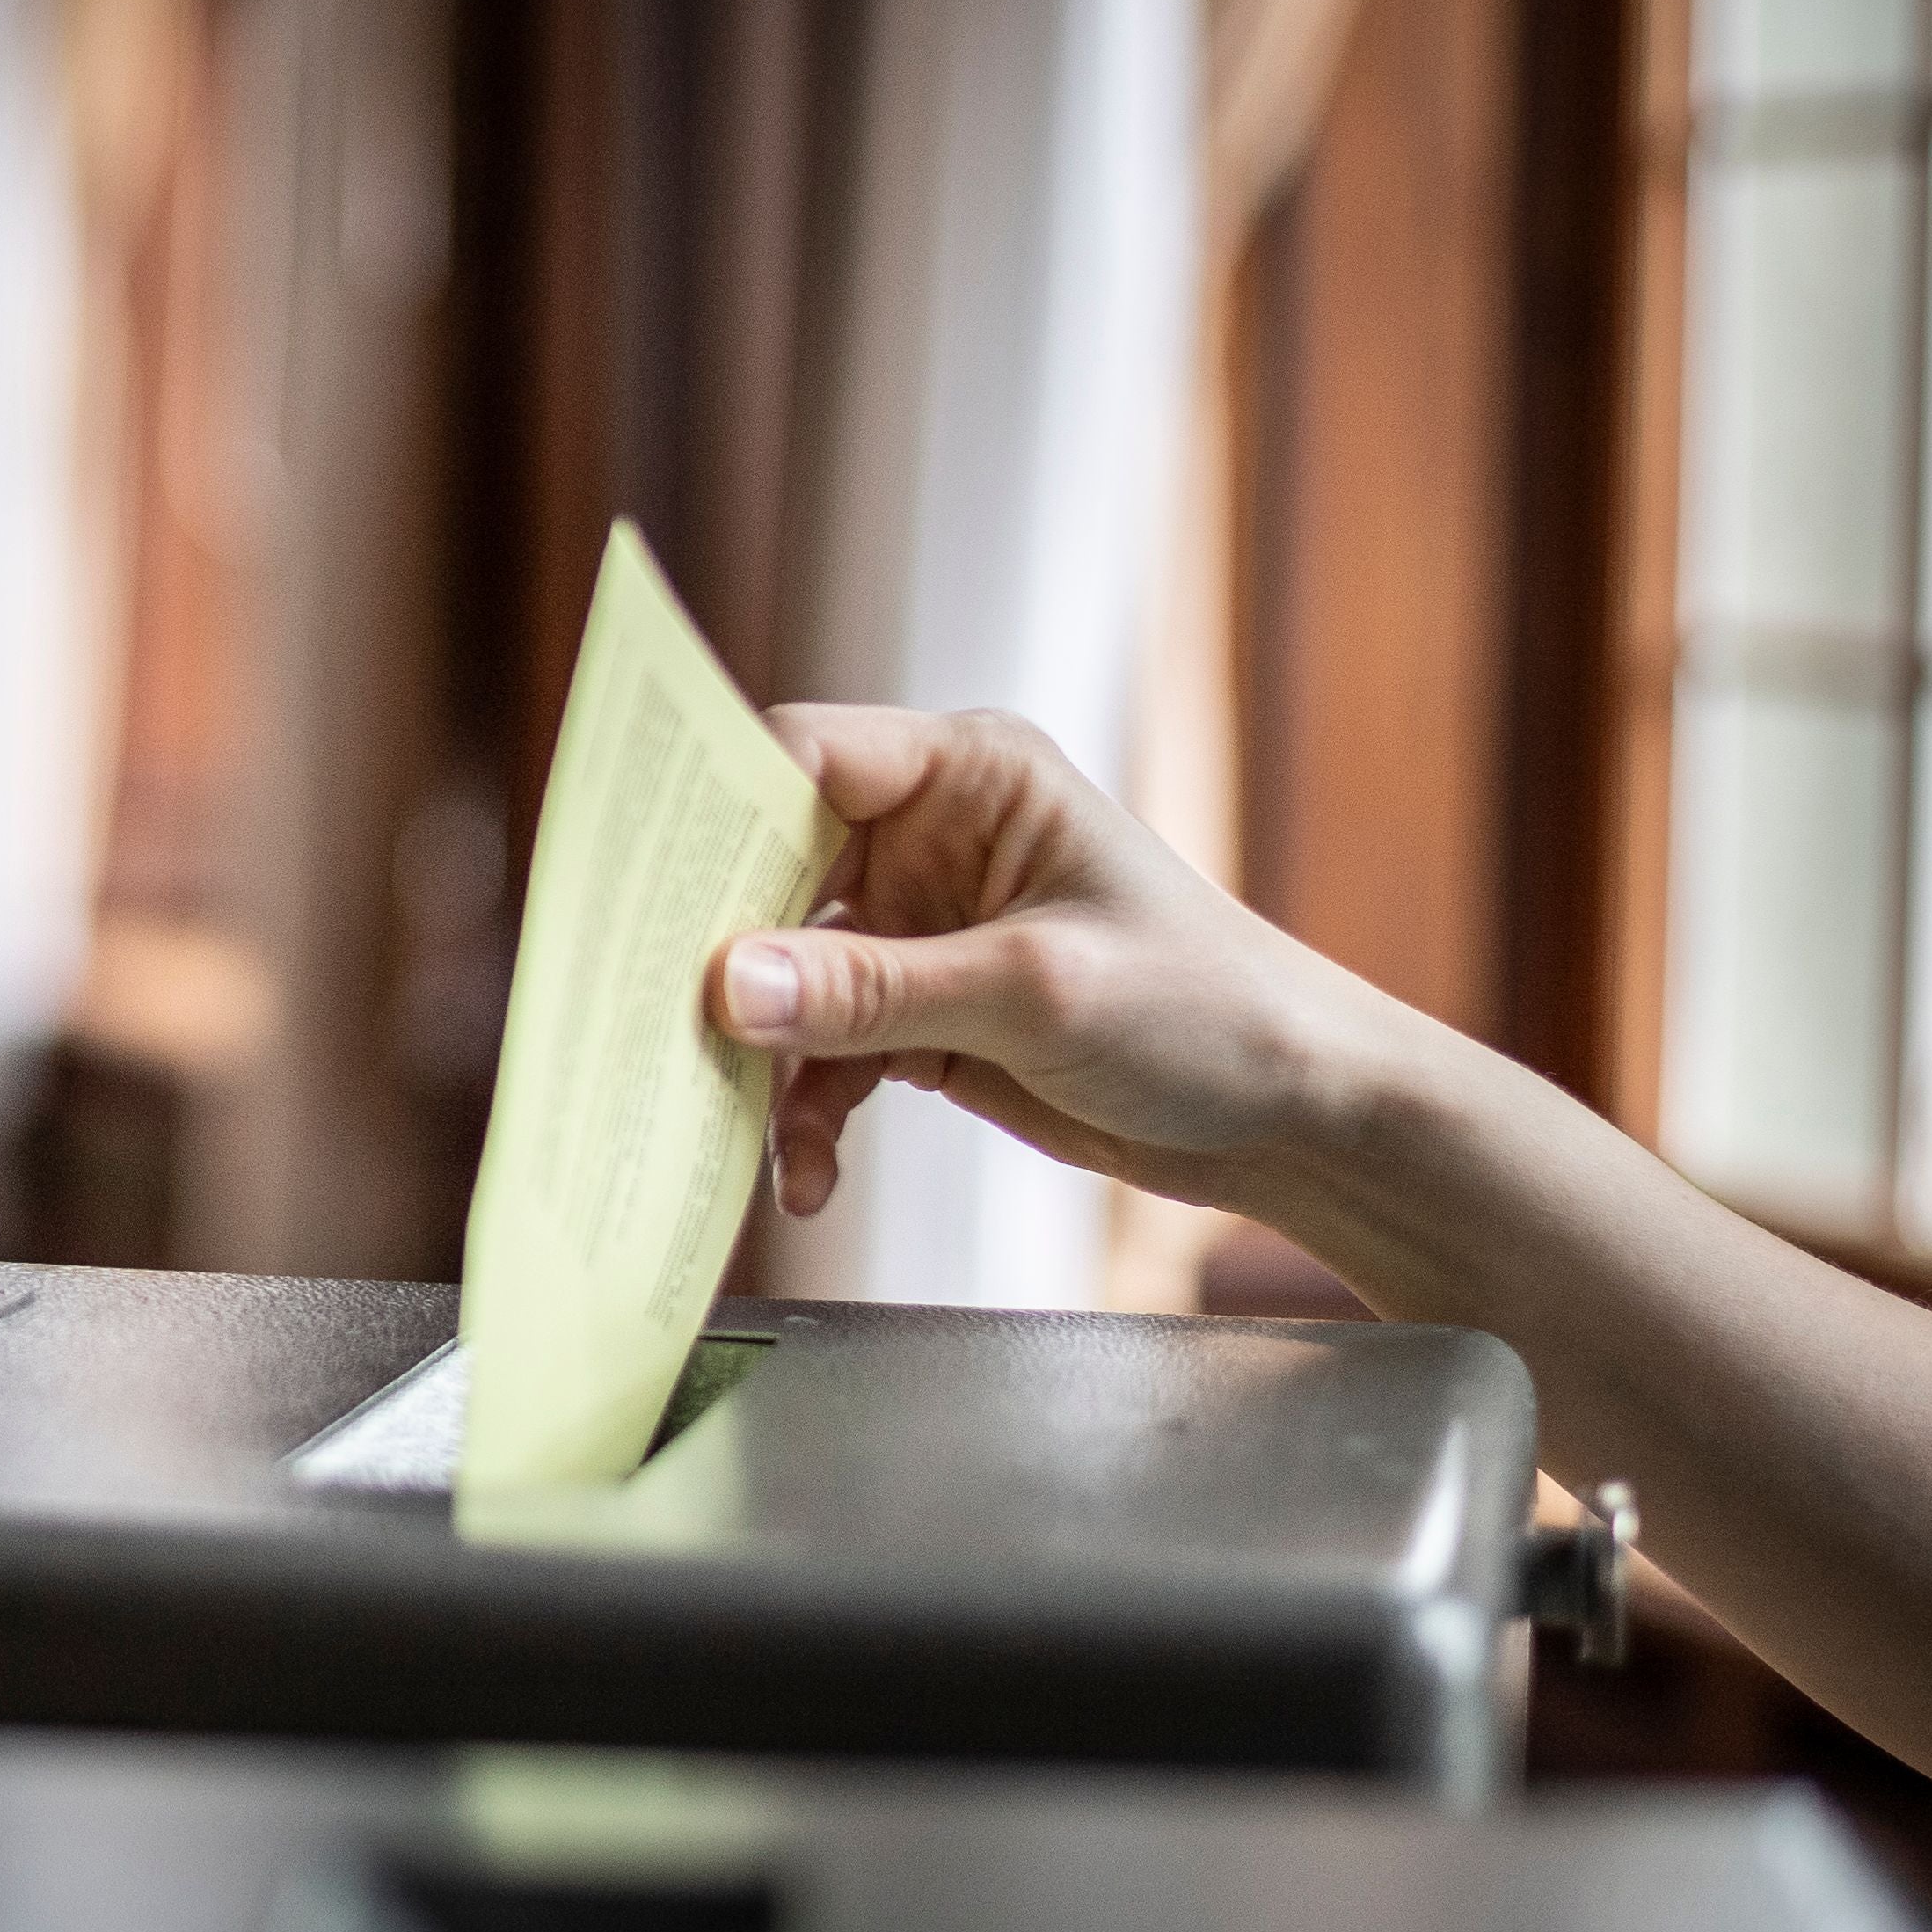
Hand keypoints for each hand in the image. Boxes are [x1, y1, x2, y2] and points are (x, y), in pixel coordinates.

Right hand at [707, 706, 1410, 1219]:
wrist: (1290, 1118)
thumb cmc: (1206, 1010)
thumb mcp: (1031, 993)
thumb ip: (872, 991)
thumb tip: (726, 985)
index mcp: (969, 775)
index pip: (803, 757)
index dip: (715, 805)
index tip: (641, 880)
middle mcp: (929, 837)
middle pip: (770, 872)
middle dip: (719, 958)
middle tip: (659, 1025)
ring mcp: (919, 928)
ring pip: (782, 978)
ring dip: (761, 1060)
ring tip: (740, 1131)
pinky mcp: (918, 1013)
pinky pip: (821, 1053)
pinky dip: (805, 1113)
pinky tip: (808, 1175)